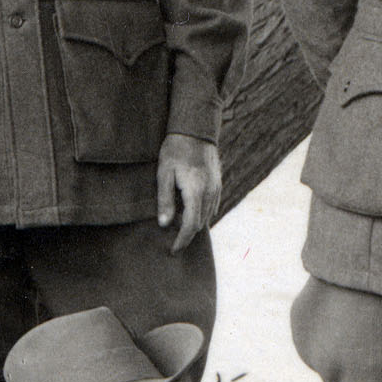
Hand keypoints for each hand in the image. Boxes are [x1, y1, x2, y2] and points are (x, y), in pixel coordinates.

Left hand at [156, 135, 220, 249]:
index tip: (173, 250)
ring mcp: (216, 188)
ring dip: (194, 225)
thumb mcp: (163, 173)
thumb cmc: (175, 150)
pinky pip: (212, 206)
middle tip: (173, 243)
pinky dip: (202, 214)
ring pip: (207, 216)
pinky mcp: (218, 184)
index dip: (181, 240)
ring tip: (179, 230)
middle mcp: (209, 192)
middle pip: (200, 223)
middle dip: (187, 235)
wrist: (195, 130)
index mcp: (195, 191)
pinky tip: (190, 214)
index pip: (190, 225)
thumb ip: (164, 200)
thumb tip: (164, 224)